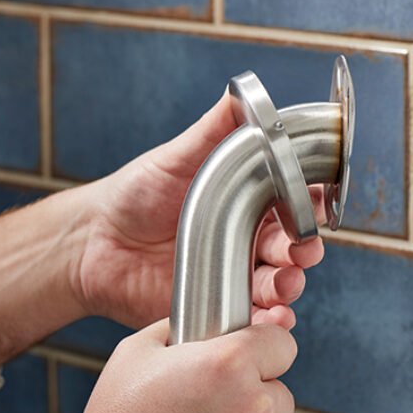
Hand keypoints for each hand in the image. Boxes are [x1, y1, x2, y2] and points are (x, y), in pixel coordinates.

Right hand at [0, 319, 296, 412]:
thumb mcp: (135, 353)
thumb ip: (179, 329)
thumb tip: (201, 323)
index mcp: (228, 364)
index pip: (283, 345)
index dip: (263, 351)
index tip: (248, 361)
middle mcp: (251, 410)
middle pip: (281, 396)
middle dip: (252, 398)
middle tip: (210, 407)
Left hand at [75, 93, 327, 329]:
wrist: (93, 244)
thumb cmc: (134, 194)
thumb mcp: (176, 156)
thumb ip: (214, 128)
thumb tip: (242, 91)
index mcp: (247, 199)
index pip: (296, 200)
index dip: (313, 204)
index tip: (319, 204)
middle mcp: (248, 238)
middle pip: (295, 245)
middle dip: (305, 249)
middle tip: (301, 251)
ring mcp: (235, 274)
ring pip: (280, 282)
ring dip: (291, 284)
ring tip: (284, 283)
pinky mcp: (219, 308)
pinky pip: (253, 319)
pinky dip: (268, 321)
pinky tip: (272, 318)